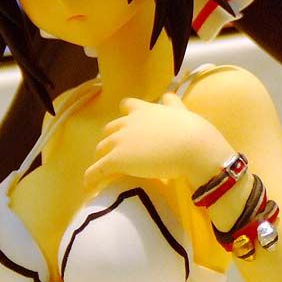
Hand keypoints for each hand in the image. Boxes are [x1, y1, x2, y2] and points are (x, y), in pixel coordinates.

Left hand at [84, 93, 234, 191]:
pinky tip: (89, 187)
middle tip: (117, 153)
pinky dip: (91, 178)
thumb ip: (172, 103)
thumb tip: (168, 95)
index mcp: (144, 110)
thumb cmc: (192, 131)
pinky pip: (97, 170)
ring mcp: (120, 141)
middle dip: (111, 139)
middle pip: (110, 130)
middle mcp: (128, 123)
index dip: (126, 115)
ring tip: (103, 171)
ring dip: (102, 158)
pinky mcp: (116, 159)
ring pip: (101, 148)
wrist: (192, 147)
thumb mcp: (182, 110)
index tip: (128, 124)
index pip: (127, 105)